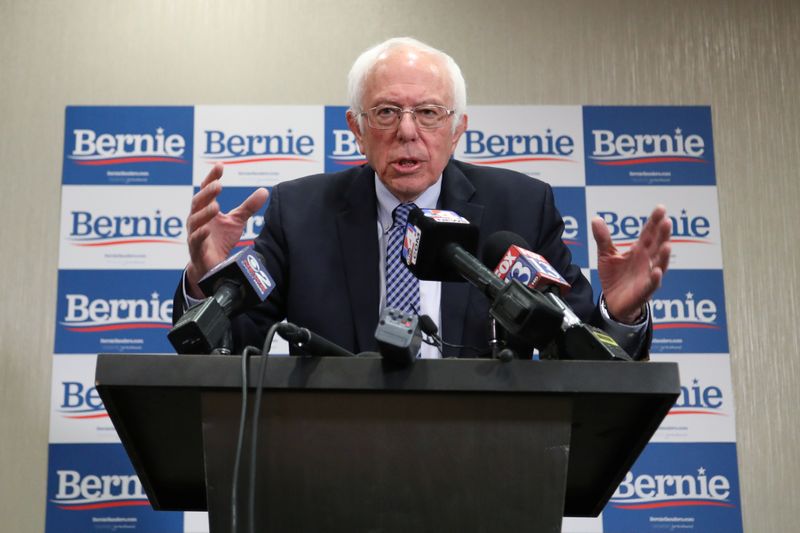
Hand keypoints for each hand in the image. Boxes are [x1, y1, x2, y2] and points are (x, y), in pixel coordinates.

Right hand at [185, 163, 268, 297]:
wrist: (212, 266)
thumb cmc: (220, 240)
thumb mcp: (236, 221)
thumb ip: (248, 207)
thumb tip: (264, 190)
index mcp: (206, 209)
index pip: (207, 189)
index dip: (212, 177)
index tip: (220, 165)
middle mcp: (197, 218)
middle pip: (198, 202)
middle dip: (207, 193)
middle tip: (218, 185)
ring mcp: (194, 233)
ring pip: (195, 220)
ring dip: (204, 213)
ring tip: (216, 206)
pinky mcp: (195, 249)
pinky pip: (195, 240)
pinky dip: (200, 234)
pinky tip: (206, 229)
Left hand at [592, 205, 671, 323]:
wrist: (612, 301)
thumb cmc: (614, 277)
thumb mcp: (606, 255)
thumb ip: (603, 238)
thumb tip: (596, 219)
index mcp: (639, 250)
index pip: (649, 233)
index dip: (654, 221)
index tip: (661, 208)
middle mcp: (647, 261)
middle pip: (657, 245)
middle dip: (662, 234)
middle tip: (666, 221)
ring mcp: (647, 276)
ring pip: (659, 264)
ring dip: (664, 255)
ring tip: (667, 245)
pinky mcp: (644, 291)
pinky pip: (651, 285)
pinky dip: (655, 279)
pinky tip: (657, 272)